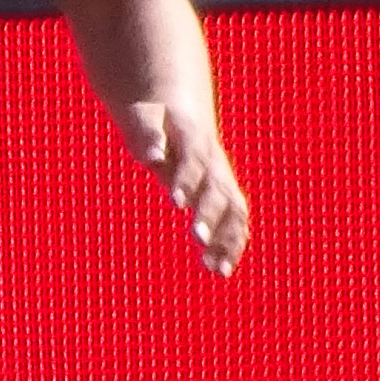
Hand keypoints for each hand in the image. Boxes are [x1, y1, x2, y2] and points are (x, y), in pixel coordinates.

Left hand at [119, 100, 248, 272]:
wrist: (180, 110)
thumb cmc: (154, 116)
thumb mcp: (144, 117)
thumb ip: (148, 134)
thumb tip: (151, 156)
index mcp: (194, 139)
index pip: (194, 161)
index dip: (187, 180)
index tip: (176, 203)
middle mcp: (215, 162)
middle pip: (218, 190)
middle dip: (209, 214)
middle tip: (196, 238)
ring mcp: (223, 180)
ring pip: (233, 209)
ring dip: (227, 238)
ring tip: (217, 269)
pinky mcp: (225, 195)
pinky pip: (234, 220)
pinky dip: (232, 244)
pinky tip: (221, 270)